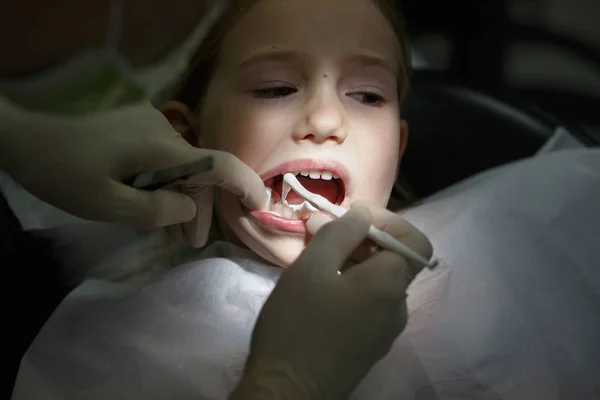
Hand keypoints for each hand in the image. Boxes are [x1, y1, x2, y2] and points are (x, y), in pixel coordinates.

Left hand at [1, 98, 265, 245]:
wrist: (26, 139)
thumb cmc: (63, 173)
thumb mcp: (106, 204)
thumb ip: (154, 210)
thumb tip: (189, 208)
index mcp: (160, 147)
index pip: (217, 162)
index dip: (243, 184)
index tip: (260, 205)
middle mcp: (163, 131)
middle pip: (199, 169)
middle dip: (198, 207)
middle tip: (191, 244)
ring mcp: (150, 127)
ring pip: (183, 166)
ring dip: (182, 197)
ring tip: (176, 236)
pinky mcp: (138, 129)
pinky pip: (166, 159)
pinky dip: (168, 184)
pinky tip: (160, 206)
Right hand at [232, 202, 432, 398]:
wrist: (286, 392)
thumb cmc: (297, 324)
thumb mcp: (311, 268)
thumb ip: (340, 233)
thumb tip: (361, 215)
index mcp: (390, 286)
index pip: (414, 241)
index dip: (387, 220)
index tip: (350, 217)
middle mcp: (397, 308)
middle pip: (393, 260)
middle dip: (360, 238)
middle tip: (319, 231)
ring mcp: (385, 331)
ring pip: (378, 282)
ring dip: (352, 261)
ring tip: (314, 257)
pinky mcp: (370, 346)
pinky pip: (369, 303)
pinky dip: (351, 285)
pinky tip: (319, 289)